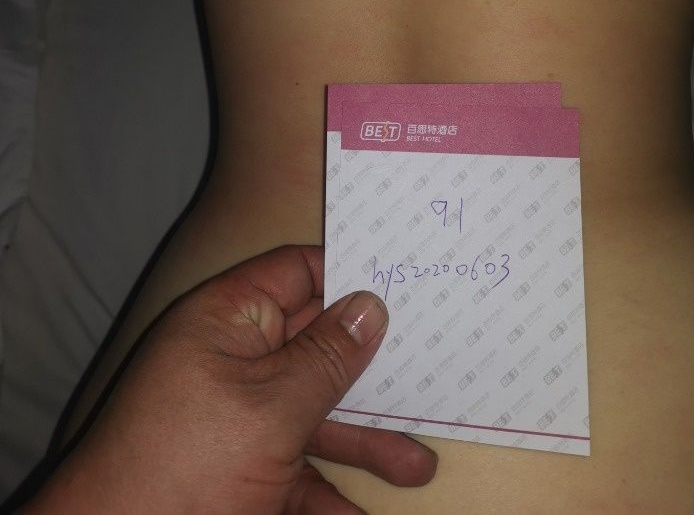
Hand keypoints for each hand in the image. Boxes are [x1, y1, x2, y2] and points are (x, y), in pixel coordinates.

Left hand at [27, 245, 436, 513]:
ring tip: (419, 468)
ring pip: (314, 415)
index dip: (349, 271)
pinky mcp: (240, 471)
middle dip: (372, 371)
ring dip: (365, 443)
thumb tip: (371, 304)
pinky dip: (331, 493)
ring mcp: (237, 419)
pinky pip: (298, 470)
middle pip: (316, 348)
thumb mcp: (270, 407)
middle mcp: (234, 360)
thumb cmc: (187, 464)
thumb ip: (326, 356)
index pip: (297, 272)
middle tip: (434, 368)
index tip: (407, 280)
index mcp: (229, 320)